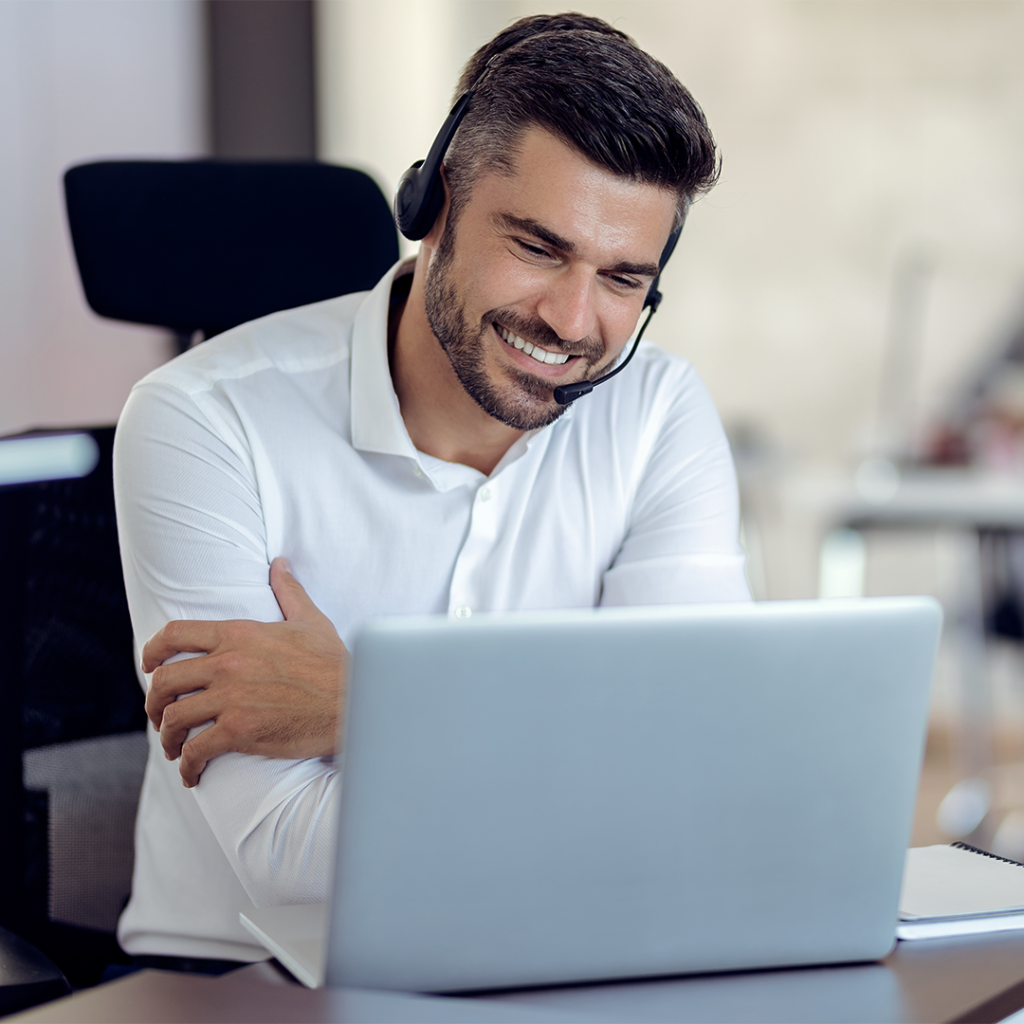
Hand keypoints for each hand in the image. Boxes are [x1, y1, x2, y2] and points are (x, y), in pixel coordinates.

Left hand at [142, 557, 347, 786]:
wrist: (354, 702)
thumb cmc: (334, 663)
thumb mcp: (310, 621)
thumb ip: (288, 591)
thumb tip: (280, 563)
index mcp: (239, 633)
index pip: (175, 634)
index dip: (152, 651)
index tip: (148, 665)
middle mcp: (228, 663)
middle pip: (165, 680)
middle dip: (153, 702)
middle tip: (160, 715)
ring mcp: (232, 698)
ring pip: (173, 718)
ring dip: (166, 737)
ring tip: (173, 748)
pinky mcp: (240, 731)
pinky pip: (195, 750)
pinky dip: (187, 766)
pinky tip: (192, 774)